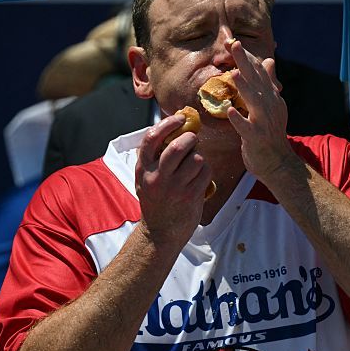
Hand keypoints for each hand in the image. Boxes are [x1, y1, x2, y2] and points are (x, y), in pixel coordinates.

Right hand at [134, 113, 210, 247]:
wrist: (160, 233)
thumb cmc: (156, 200)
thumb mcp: (145, 178)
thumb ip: (154, 156)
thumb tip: (173, 127)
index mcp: (143, 168)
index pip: (151, 138)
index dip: (168, 124)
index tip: (180, 118)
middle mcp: (157, 177)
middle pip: (179, 146)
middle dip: (190, 138)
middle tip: (192, 141)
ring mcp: (174, 187)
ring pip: (196, 158)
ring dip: (199, 157)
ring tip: (194, 165)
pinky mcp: (190, 196)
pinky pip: (205, 172)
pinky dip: (206, 171)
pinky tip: (199, 178)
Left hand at [224, 38, 293, 180]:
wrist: (278, 162)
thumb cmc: (270, 133)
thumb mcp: (272, 105)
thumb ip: (268, 83)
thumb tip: (268, 61)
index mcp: (271, 97)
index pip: (259, 72)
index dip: (247, 57)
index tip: (234, 42)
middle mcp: (270, 106)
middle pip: (256, 80)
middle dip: (245, 62)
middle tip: (234, 45)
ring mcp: (264, 122)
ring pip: (254, 101)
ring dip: (244, 87)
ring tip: (234, 73)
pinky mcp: (257, 138)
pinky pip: (247, 128)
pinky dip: (239, 119)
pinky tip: (229, 111)